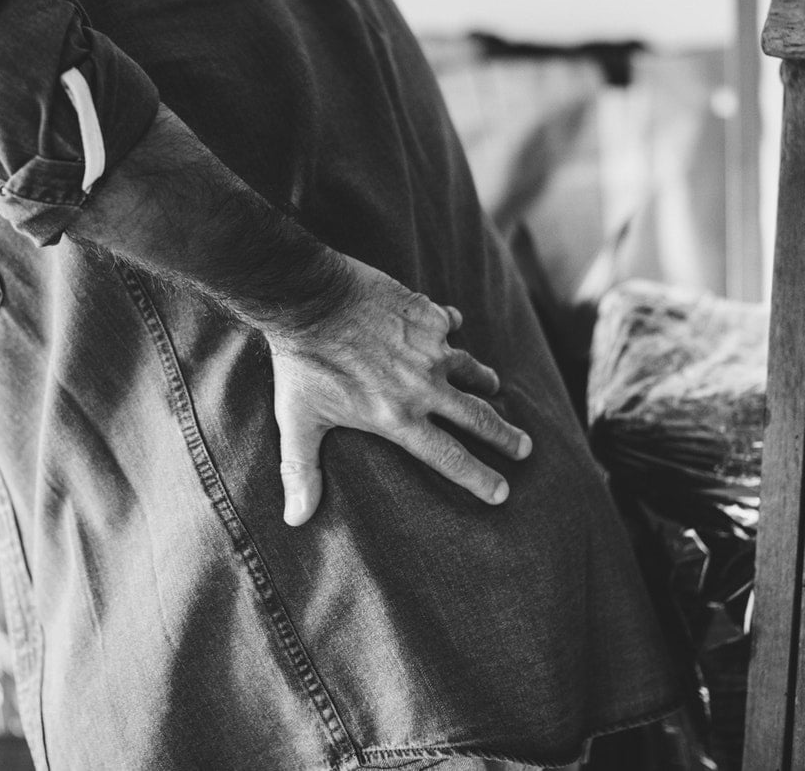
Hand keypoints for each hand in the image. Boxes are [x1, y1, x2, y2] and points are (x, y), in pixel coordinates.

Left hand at [270, 255, 531, 526]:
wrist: (310, 299)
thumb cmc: (302, 363)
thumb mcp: (298, 421)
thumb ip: (301, 470)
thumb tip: (296, 520)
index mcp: (398, 418)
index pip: (449, 457)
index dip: (478, 478)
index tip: (501, 492)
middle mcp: (423, 387)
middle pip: (477, 418)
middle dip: (504, 436)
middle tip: (524, 448)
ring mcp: (431, 349)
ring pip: (470, 369)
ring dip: (483, 380)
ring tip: (492, 385)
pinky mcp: (427, 315)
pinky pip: (449, 323)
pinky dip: (451, 327)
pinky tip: (452, 326)